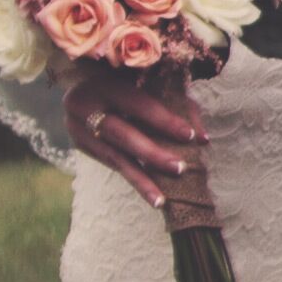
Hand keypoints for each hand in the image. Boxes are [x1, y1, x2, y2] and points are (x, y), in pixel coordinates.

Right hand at [62, 65, 204, 206]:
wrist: (85, 83)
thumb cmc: (130, 81)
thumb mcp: (151, 84)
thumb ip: (179, 106)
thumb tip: (202, 140)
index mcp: (104, 84)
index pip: (138, 104)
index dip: (164, 120)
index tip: (190, 136)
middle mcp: (85, 106)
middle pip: (121, 134)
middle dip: (152, 154)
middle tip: (180, 169)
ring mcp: (79, 128)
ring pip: (114, 158)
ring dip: (141, 180)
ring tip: (162, 200)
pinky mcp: (81, 146)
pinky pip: (112, 165)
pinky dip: (135, 179)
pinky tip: (153, 196)